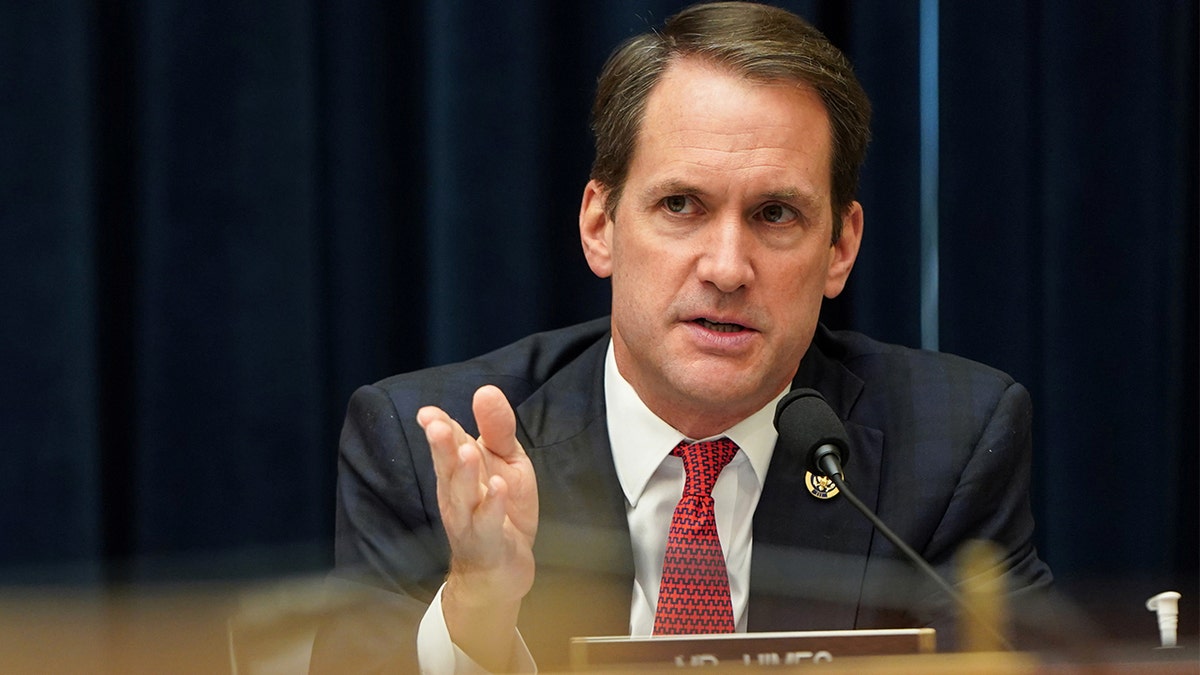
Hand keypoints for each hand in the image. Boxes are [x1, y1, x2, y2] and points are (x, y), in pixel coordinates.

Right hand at [417, 385, 537, 668]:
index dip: (438, 428)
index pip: (447, 445)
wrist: (500, 570)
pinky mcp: (488, 542)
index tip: (427, 413)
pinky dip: (493, 506)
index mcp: (459, 471)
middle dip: (441, 448)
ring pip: (463, 496)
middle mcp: (457, 494)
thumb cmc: (500, 509)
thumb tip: (485, 390)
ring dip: (465, 475)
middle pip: (447, 469)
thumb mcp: (506, 461)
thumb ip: (496, 429)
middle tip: (436, 426)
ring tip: (468, 452)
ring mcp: (469, 520)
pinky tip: (499, 488)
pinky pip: (488, 524)